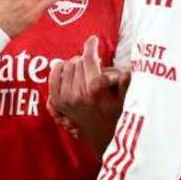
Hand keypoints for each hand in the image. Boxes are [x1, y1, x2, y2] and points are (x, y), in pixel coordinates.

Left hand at [46, 35, 129, 152]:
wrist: (104, 139)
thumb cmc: (119, 117)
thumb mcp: (127, 99)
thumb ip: (125, 83)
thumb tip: (125, 71)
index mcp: (95, 88)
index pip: (89, 58)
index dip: (91, 45)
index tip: (93, 40)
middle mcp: (78, 93)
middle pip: (76, 61)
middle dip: (85, 58)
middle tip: (92, 61)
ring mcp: (66, 99)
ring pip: (65, 67)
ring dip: (73, 65)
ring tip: (82, 68)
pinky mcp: (59, 104)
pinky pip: (53, 79)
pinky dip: (57, 71)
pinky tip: (63, 68)